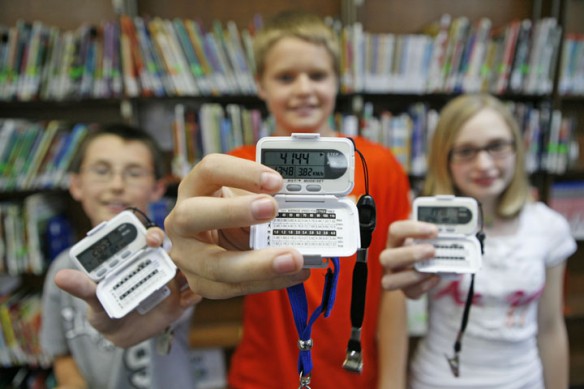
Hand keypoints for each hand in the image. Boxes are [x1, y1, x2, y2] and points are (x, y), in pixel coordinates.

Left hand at [55, 227, 200, 347]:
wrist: (121, 335)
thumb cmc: (105, 310)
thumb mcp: (94, 300)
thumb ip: (83, 288)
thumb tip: (60, 277)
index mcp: (136, 257)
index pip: (147, 237)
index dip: (152, 234)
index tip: (152, 240)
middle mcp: (156, 262)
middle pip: (174, 248)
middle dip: (182, 247)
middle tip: (176, 258)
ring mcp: (171, 279)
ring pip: (190, 267)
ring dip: (195, 269)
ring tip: (190, 279)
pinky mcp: (181, 298)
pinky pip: (195, 292)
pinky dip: (197, 293)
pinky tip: (192, 298)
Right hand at [164, 153, 309, 298]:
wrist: (218, 240)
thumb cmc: (235, 211)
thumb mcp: (247, 197)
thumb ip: (267, 196)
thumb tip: (302, 203)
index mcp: (194, 187)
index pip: (210, 170)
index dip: (242, 172)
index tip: (277, 181)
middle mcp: (180, 220)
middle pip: (194, 214)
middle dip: (234, 212)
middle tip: (273, 209)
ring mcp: (186, 256)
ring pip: (214, 264)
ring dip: (259, 264)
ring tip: (294, 259)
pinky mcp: (201, 283)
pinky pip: (232, 288)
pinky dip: (267, 282)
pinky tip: (292, 275)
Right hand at [379, 220, 440, 298]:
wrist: (424, 264)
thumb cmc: (425, 247)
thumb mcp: (427, 238)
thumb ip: (433, 237)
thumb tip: (447, 236)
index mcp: (396, 240)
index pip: (395, 231)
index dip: (412, 229)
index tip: (434, 231)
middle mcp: (391, 258)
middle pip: (386, 258)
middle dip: (410, 255)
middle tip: (432, 251)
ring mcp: (396, 276)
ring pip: (390, 281)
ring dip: (413, 276)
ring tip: (432, 270)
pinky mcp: (406, 290)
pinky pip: (410, 292)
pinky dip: (424, 286)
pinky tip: (435, 278)